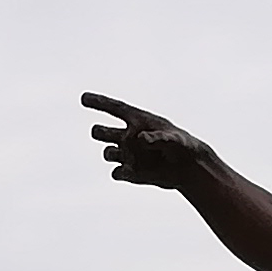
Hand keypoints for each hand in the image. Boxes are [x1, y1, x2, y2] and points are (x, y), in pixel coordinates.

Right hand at [84, 92, 214, 188]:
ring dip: (111, 154)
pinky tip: (127, 172)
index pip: (113, 109)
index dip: (98, 103)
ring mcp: (128, 155)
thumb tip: (141, 139)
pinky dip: (119, 172)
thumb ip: (159, 137)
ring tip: (123, 154)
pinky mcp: (130, 173)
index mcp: (138, 121)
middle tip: (102, 133)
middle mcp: (128, 137)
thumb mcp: (174, 139)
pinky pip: (116, 173)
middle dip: (100, 132)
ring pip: (107, 153)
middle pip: (102, 132)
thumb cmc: (183, 146)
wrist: (188, 168)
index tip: (83, 98)